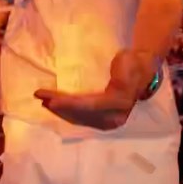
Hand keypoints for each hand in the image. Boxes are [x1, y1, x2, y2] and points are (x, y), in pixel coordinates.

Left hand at [34, 51, 156, 131]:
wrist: (142, 71)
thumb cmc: (132, 63)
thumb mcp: (128, 62)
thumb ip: (121, 73)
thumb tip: (113, 85)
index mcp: (119, 102)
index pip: (89, 105)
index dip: (69, 104)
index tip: (50, 100)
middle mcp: (114, 116)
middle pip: (81, 114)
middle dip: (59, 107)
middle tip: (40, 96)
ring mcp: (109, 121)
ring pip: (79, 118)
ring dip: (60, 111)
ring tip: (44, 100)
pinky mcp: (103, 121)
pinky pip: (82, 119)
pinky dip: (67, 114)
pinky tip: (56, 108)